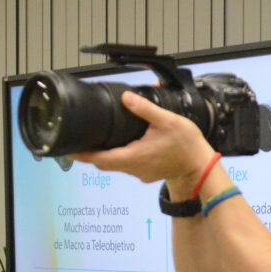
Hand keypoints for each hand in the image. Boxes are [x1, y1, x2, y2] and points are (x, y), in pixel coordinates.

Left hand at [72, 91, 217, 193]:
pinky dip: (120, 156)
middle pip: (104, 164)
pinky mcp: (145, 174)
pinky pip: (127, 166)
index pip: (101, 159)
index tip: (70, 150)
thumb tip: (126, 97)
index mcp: (134, 156)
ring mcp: (139, 173)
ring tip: (97, 141)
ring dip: (106, 155)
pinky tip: (122, 145)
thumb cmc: (186, 144)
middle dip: (91, 154)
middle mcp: (133, 168)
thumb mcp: (167, 120)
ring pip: (116, 165)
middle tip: (79, 143)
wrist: (200, 166)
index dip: (83, 155)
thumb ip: (144, 109)